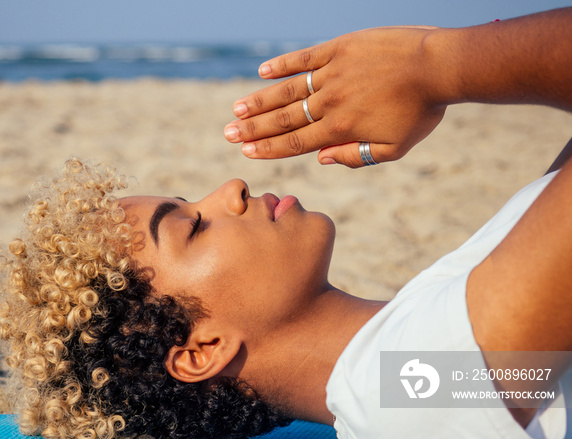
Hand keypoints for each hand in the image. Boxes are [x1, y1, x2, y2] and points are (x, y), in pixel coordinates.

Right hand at [223, 26, 446, 167]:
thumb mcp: (394, 147)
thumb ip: (355, 156)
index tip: (247, 153)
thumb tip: (321, 158)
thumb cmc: (421, 111)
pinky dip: (283, 65)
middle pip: (284, 119)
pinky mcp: (340, 48)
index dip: (268, 149)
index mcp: (342, 128)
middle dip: (253, 129)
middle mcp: (330, 102)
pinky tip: (263, 73)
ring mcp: (333, 73)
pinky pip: (305, 58)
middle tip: (229, 135)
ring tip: (237, 110)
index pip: (296, 142)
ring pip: (288, 91)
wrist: (439, 66)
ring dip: (260, 101)